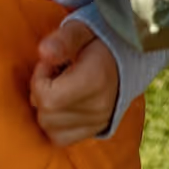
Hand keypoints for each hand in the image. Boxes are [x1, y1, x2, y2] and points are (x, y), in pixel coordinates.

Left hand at [30, 20, 118, 145]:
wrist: (129, 52)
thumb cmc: (98, 38)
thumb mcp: (81, 30)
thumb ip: (63, 40)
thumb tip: (43, 53)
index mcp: (94, 81)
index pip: (47, 98)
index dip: (40, 78)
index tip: (51, 63)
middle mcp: (98, 107)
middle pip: (46, 115)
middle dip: (41, 93)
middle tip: (56, 73)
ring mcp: (99, 121)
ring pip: (50, 128)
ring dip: (46, 109)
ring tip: (60, 87)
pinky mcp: (97, 128)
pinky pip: (61, 138)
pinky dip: (54, 124)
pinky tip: (62, 104)